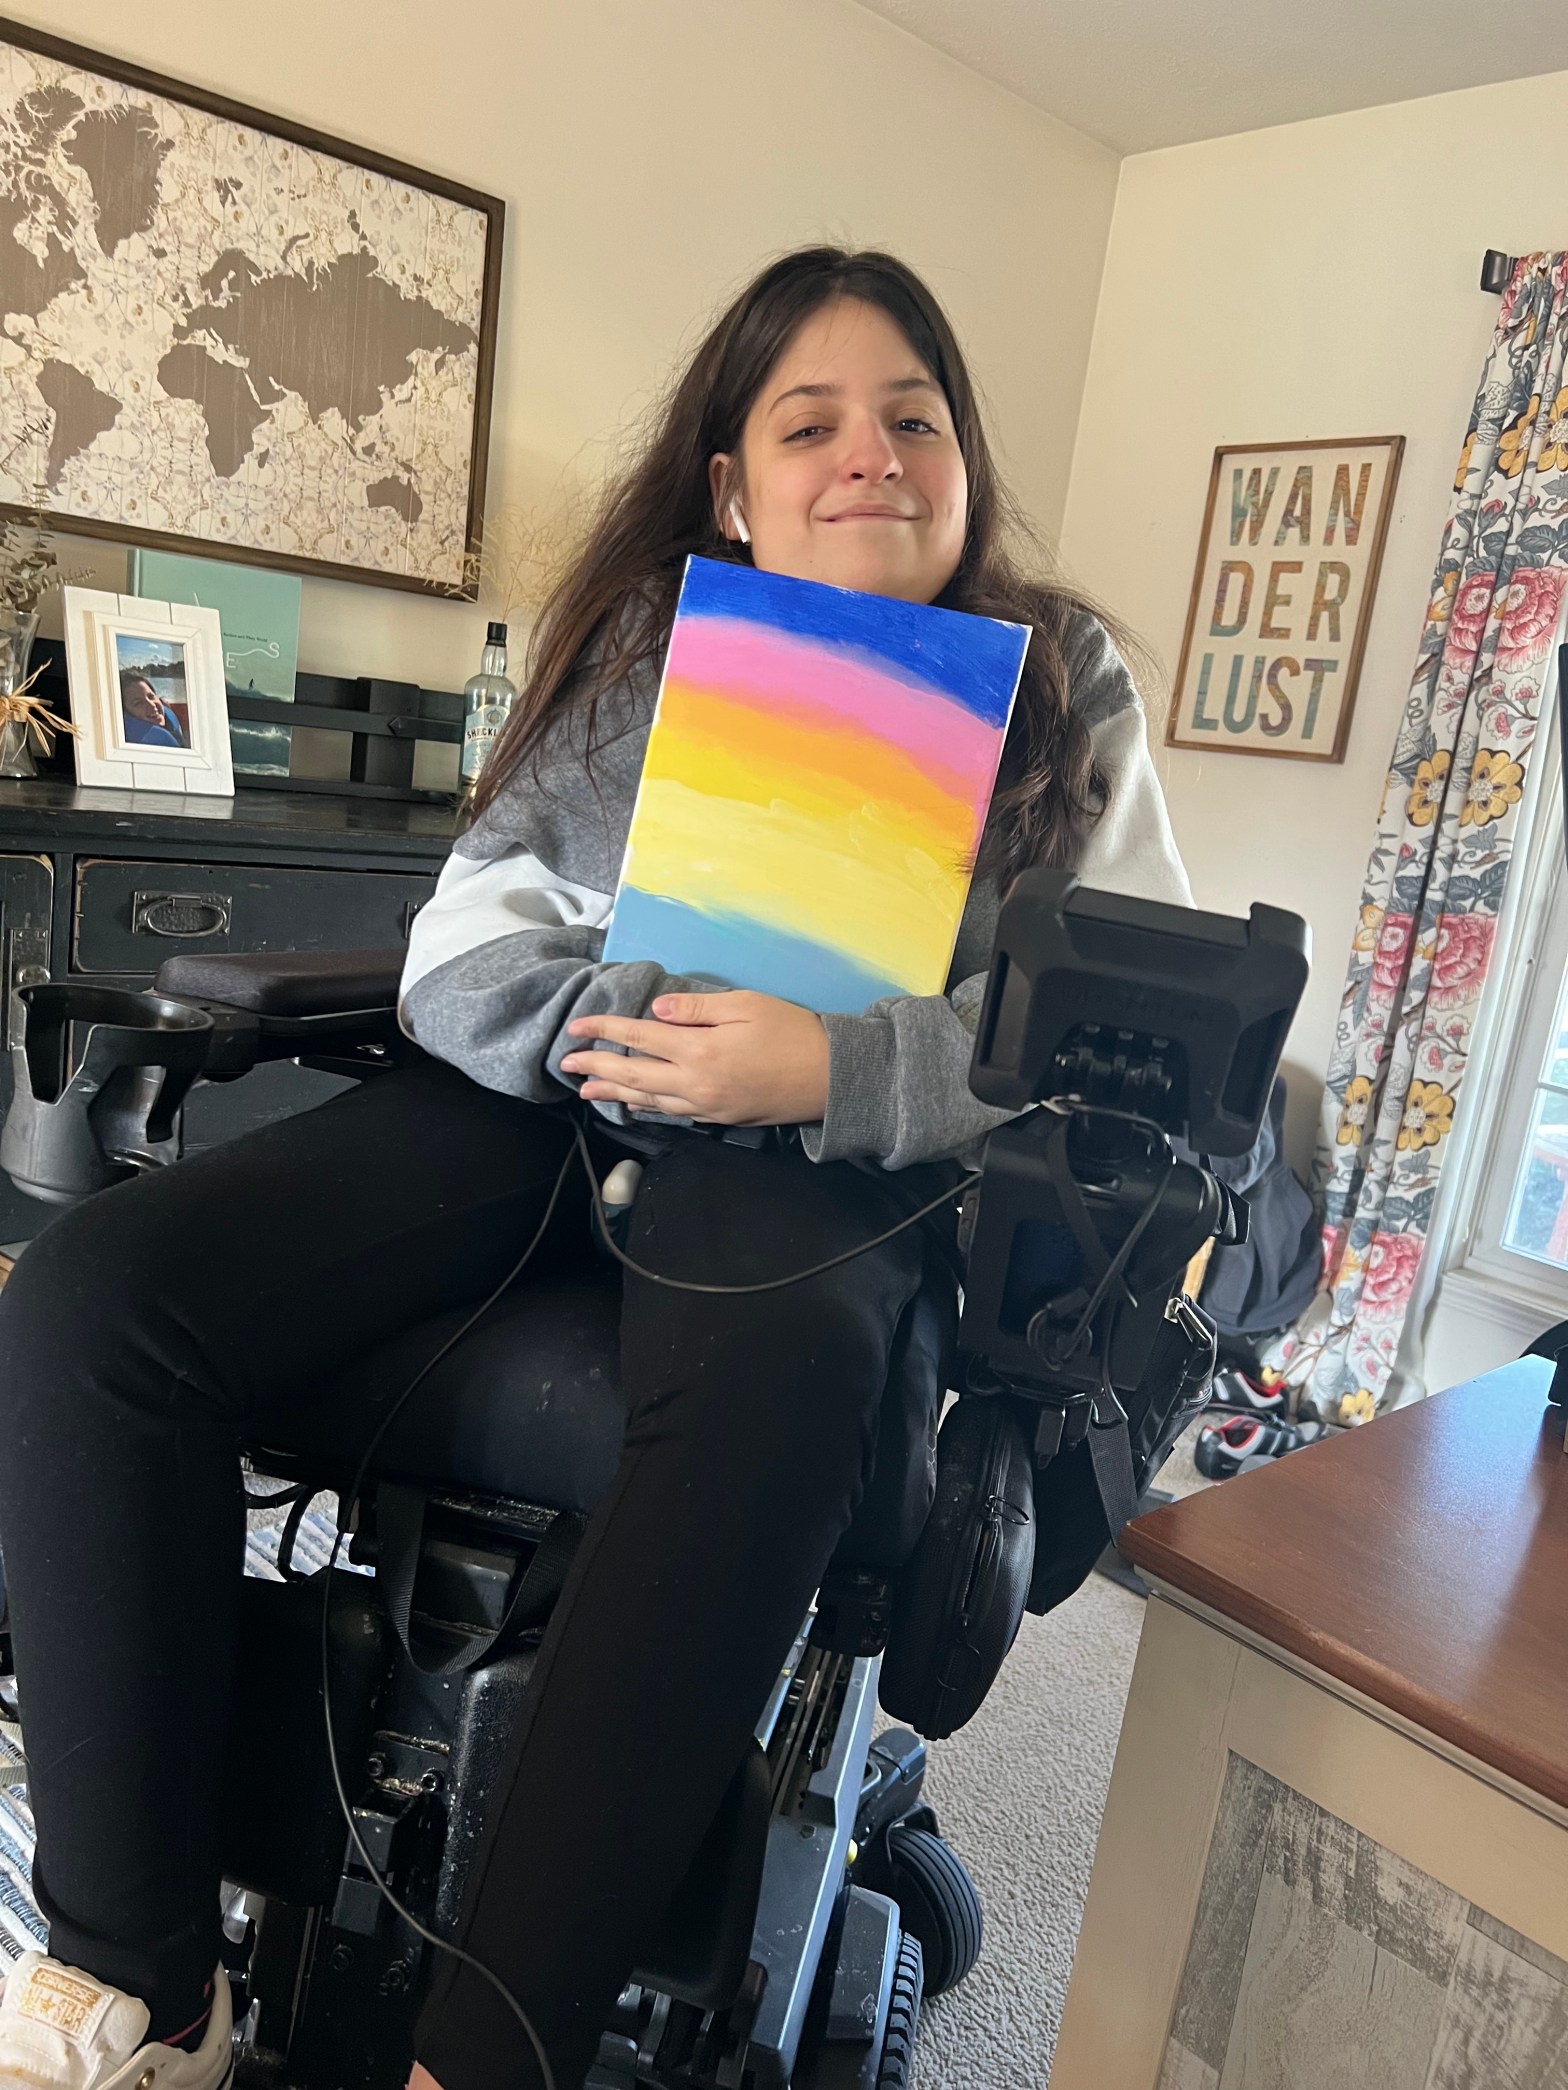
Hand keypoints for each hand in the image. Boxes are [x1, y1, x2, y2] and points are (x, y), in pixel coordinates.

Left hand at [561, 989, 828, 1124]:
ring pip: (648, 1100)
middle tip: (566, 1065)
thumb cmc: (792, 1031)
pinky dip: (646, 1106)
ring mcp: (706, 1106)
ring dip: (614, 1093)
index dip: (604, 1030)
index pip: (638, 1037)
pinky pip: (672, 1112)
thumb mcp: (746, 1004)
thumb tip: (655, 1009)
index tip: (577, 1027)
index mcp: (698, 1049)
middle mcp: (694, 1083)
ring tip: (586, 1090)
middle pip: (633, 1075)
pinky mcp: (719, 1118)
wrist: (830, 1078)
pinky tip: (633, 1103)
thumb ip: (696, 1007)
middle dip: (596, 1068)